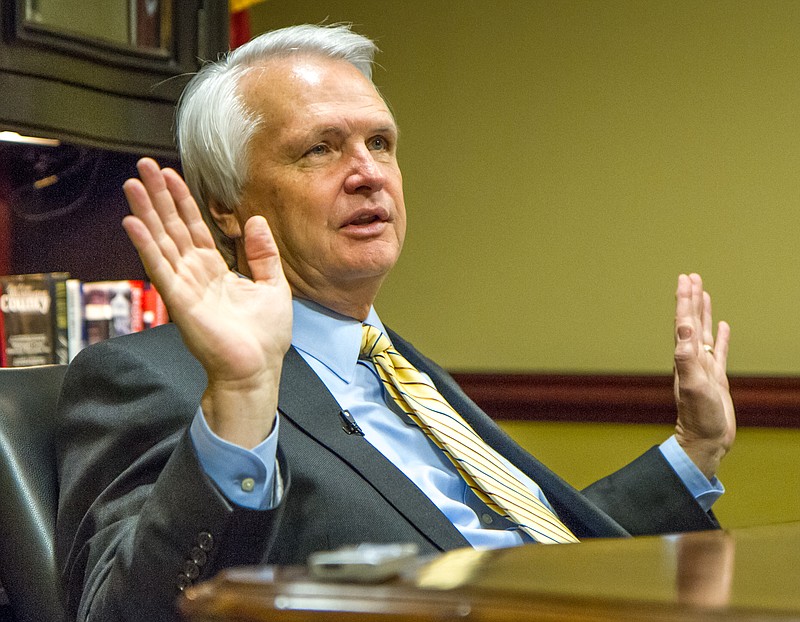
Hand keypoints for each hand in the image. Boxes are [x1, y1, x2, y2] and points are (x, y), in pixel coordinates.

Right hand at [122, 158, 292, 447]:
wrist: (258, 369)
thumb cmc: (265, 336)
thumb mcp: (273, 285)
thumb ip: (263, 254)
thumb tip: (256, 221)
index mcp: (216, 270)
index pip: (194, 228)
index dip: (182, 201)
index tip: (170, 175)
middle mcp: (196, 274)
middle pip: (173, 228)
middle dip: (158, 197)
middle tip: (143, 167)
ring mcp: (185, 286)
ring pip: (162, 241)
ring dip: (146, 212)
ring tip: (132, 184)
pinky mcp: (180, 301)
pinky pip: (160, 268)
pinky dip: (146, 245)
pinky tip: (133, 222)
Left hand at [672, 273, 734, 479]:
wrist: (705, 441)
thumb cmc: (699, 417)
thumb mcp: (693, 386)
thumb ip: (686, 359)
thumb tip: (683, 331)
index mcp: (686, 357)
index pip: (685, 322)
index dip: (685, 300)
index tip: (685, 280)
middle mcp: (693, 358)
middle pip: (692, 321)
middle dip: (691, 299)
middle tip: (691, 276)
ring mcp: (705, 367)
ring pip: (705, 332)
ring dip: (703, 312)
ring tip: (703, 293)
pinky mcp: (716, 378)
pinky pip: (720, 351)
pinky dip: (722, 336)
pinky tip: (724, 326)